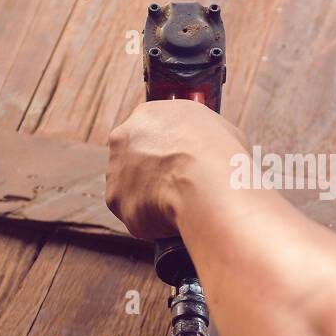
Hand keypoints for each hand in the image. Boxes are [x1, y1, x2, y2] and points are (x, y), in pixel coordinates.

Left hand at [106, 100, 248, 240]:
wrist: (206, 184)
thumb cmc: (220, 156)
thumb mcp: (218, 130)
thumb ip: (199, 137)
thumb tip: (207, 151)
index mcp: (148, 114)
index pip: (152, 133)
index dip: (168, 151)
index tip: (180, 164)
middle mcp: (123, 138)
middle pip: (134, 159)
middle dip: (152, 174)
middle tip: (178, 187)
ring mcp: (116, 170)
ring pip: (132, 188)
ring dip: (149, 198)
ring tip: (180, 205)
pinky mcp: (116, 200)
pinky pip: (135, 213)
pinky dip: (151, 221)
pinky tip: (172, 219)